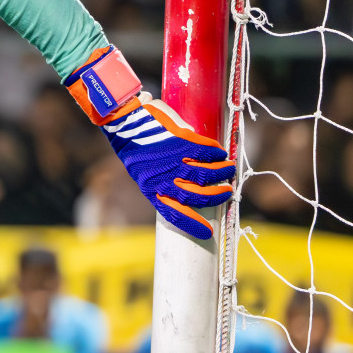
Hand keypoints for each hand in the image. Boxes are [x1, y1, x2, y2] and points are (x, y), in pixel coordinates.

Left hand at [101, 94, 235, 238]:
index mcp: (151, 189)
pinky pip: (205, 153)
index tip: (207, 233)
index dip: (192, 225)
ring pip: (206, 175)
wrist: (123, 119)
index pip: (173, 213)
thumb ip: (163, 182)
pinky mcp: (181, 143)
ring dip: (222, 173)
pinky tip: (220, 153)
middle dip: (217, 196)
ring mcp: (174, 161)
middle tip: (227, 192)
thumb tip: (188, 191)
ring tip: (229, 170)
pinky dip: (216, 154)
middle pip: (198, 196)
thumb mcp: (144, 171)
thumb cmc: (135, 146)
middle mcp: (163, 179)